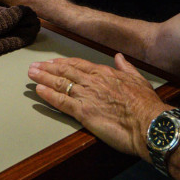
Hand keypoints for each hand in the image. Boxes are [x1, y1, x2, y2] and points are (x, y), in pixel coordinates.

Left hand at [27, 54, 168, 159]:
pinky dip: (48, 95)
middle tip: (34, 66)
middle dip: (48, 68)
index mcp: (105, 73)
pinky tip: (38, 91)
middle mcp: (93, 81)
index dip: (64, 63)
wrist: (148, 122)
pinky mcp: (83, 112)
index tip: (53, 62)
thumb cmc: (146, 104)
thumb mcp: (139, 79)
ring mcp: (86, 96)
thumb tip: (120, 57)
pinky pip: (61, 102)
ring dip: (43, 78)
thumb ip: (126, 67)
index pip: (79, 64)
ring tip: (31, 74)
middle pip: (65, 72)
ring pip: (60, 84)